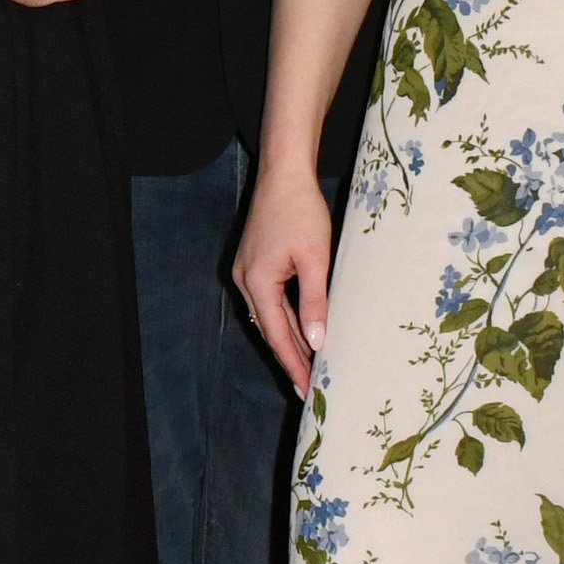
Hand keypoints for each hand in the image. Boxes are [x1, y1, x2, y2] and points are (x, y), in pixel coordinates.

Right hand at [233, 156, 339, 401]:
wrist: (284, 175)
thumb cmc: (302, 212)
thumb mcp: (316, 260)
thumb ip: (315, 302)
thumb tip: (318, 342)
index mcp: (257, 282)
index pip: (277, 335)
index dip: (293, 363)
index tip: (306, 388)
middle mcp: (246, 280)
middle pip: (271, 328)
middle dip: (291, 357)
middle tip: (310, 386)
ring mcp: (248, 271)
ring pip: (271, 315)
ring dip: (290, 338)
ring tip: (310, 364)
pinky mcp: (255, 262)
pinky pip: (272, 299)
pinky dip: (288, 317)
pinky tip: (303, 328)